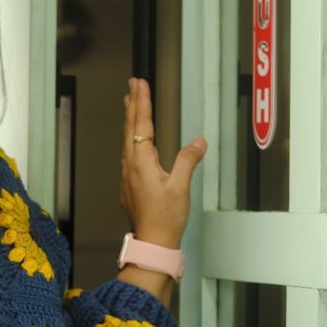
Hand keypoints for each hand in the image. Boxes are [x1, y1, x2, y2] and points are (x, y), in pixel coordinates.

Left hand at [120, 77, 205, 246]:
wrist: (152, 242)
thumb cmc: (165, 218)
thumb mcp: (181, 186)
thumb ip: (188, 160)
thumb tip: (198, 141)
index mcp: (141, 162)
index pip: (141, 124)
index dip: (141, 102)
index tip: (140, 84)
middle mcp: (130, 166)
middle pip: (130, 128)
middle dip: (132, 104)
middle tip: (132, 85)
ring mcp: (128, 175)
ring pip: (127, 140)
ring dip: (130, 120)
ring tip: (130, 103)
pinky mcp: (130, 185)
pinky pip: (128, 153)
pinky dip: (131, 137)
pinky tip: (134, 139)